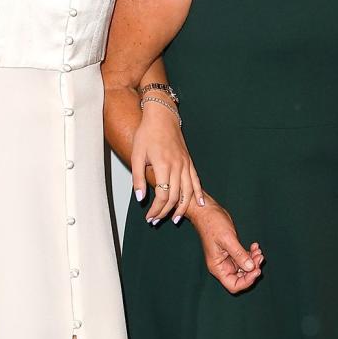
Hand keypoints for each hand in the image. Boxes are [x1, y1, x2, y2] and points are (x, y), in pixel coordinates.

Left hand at [132, 101, 204, 223]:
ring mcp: (185, 164)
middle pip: (175, 197)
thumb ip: (137, 178)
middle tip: (156, 221)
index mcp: (163, 165)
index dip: (156, 209)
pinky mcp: (189, 162)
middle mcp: (177, 166)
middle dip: (165, 212)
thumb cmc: (146, 134)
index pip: (162, 195)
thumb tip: (140, 198)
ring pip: (188, 192)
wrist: (161, 117)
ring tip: (175, 219)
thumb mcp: (136, 155)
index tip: (149, 217)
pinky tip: (200, 203)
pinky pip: (196, 181)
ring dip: (182, 208)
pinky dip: (198, 194)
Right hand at [190, 196, 263, 294]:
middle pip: (241, 278)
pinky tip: (254, 246)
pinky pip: (244, 258)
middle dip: (252, 269)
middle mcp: (222, 266)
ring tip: (258, 250)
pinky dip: (251, 254)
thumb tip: (251, 268)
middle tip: (259, 257)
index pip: (233, 285)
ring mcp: (227, 259)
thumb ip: (239, 255)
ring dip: (253, 261)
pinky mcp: (232, 251)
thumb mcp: (227, 239)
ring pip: (244, 268)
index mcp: (218, 267)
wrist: (207, 211)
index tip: (256, 270)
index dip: (246, 281)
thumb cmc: (212, 224)